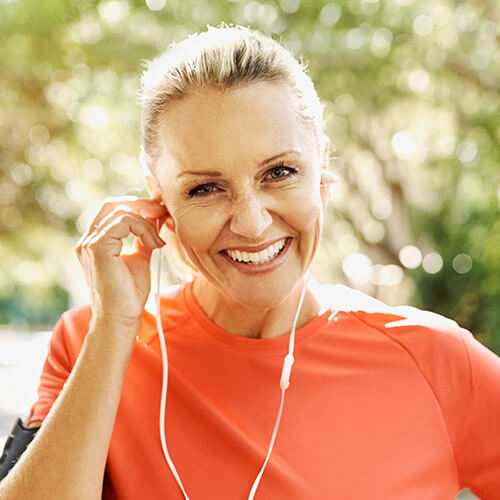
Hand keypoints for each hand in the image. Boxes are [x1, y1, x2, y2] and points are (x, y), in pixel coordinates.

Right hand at [75, 194, 168, 335]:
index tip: (160, 212)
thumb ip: (143, 238)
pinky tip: (153, 245)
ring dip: (147, 222)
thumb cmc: (129, 293)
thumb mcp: (139, 258)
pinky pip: (124, 222)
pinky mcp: (98, 248)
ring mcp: (89, 243)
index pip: (113, 210)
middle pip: (113, 204)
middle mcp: (87, 240)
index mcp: (95, 242)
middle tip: (162, 213)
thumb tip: (156, 219)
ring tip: (158, 242)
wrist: (121, 317)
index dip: (138, 206)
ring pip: (122, 212)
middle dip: (141, 205)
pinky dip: (144, 229)